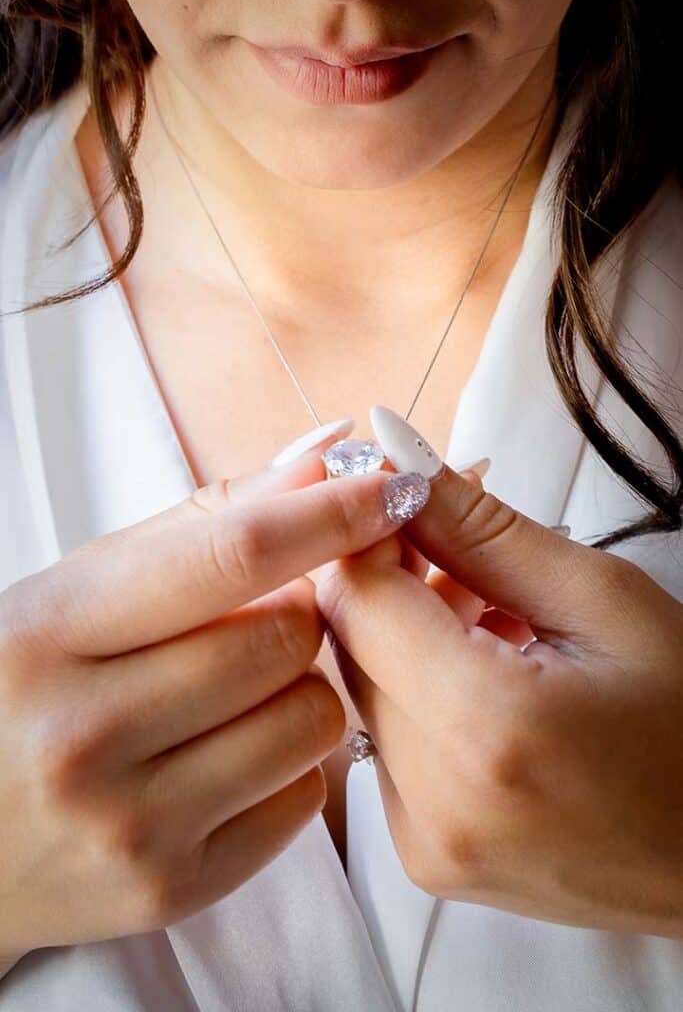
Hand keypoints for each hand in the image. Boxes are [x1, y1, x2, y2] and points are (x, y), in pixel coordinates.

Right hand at [0, 439, 425, 961]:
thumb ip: (205, 525)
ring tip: (236, 691)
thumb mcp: (82, 590)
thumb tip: (324, 462)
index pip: (230, 557)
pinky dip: (290, 762)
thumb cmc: (25, 686)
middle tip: (259, 616)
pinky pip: (306, 795)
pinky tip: (231, 755)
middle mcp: (84, 736)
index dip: (327, 514)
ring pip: (314, 717)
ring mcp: (132, 824)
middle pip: (289, 637)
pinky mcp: (175, 886)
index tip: (388, 485)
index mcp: (51, 633)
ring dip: (300, 687)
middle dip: (300, 612)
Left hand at [318, 455, 682, 938]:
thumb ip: (485, 531)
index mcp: (486, 732)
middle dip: (391, 578)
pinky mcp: (424, 856)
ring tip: (494, 610)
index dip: (369, 534)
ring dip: (407, 633)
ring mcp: (424, 842)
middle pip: (352, 646)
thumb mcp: (604, 601)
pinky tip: (486, 669)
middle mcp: (435, 804)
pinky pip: (387, 741)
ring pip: (363, 690)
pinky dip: (419, 691)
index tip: (405, 498)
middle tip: (458, 542)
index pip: (359, 601)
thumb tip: (403, 468)